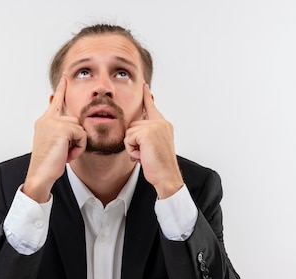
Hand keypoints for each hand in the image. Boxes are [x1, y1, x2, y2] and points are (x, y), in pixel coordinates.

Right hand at [23, 76, 86, 202]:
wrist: (40, 175)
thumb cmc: (48, 163)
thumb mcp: (55, 144)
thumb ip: (62, 131)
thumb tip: (75, 125)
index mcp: (44, 122)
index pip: (55, 102)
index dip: (61, 90)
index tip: (64, 78)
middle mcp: (47, 119)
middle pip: (75, 120)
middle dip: (76, 137)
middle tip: (65, 152)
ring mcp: (53, 123)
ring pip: (79, 128)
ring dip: (77, 143)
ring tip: (65, 154)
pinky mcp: (61, 129)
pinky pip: (82, 135)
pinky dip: (79, 147)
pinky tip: (68, 155)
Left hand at [124, 84, 183, 198]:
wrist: (167, 176)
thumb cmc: (160, 166)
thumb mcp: (154, 146)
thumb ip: (147, 135)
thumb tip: (134, 131)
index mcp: (164, 125)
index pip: (152, 107)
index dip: (146, 96)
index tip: (144, 85)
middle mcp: (160, 123)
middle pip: (133, 124)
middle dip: (134, 141)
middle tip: (145, 153)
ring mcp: (154, 127)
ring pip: (129, 132)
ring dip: (132, 147)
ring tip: (145, 155)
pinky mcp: (147, 133)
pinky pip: (128, 138)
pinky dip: (131, 150)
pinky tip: (142, 156)